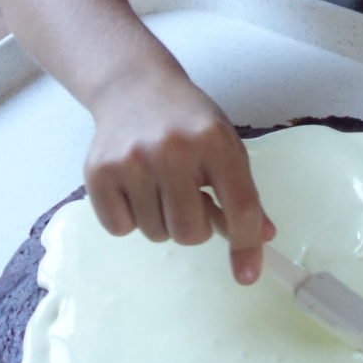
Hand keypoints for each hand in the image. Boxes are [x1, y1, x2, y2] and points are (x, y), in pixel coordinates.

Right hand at [82, 70, 271, 284]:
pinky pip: (120, 229)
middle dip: (194, 227)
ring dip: (161, 220)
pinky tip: (134, 186)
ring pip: (156, 234)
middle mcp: (172, 149)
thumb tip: (264, 236)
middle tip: (187, 197)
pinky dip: (130, 218)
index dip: (247, 245)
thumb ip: (243, 192)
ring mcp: (132, 160)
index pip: (239, 206)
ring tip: (159, 184)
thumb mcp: (225, 146)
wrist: (133, 87)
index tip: (247, 275)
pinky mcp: (98, 172)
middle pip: (190, 233)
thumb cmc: (187, 122)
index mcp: (215, 141)